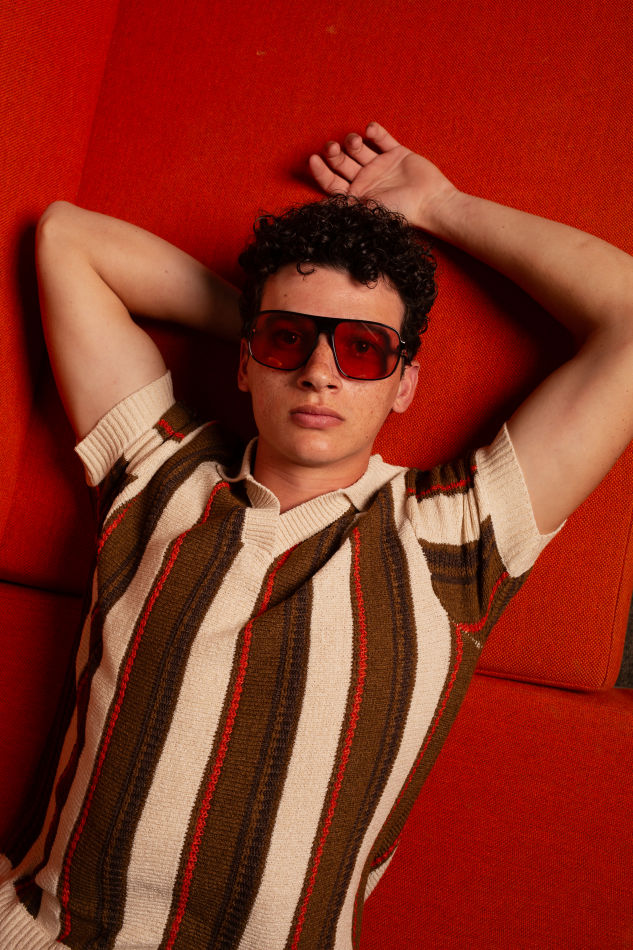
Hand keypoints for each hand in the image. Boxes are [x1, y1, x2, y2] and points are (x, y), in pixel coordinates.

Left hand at [308, 122, 456, 230]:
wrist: (429, 203)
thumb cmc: (399, 212)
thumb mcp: (365, 212)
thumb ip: (343, 207)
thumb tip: (319, 210)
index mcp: (356, 196)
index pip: (331, 182)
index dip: (321, 171)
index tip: (313, 159)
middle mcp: (365, 180)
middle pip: (341, 162)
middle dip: (334, 153)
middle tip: (332, 148)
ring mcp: (380, 166)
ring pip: (358, 148)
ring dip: (352, 141)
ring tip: (355, 142)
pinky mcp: (396, 154)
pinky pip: (381, 138)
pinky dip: (374, 131)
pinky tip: (370, 129)